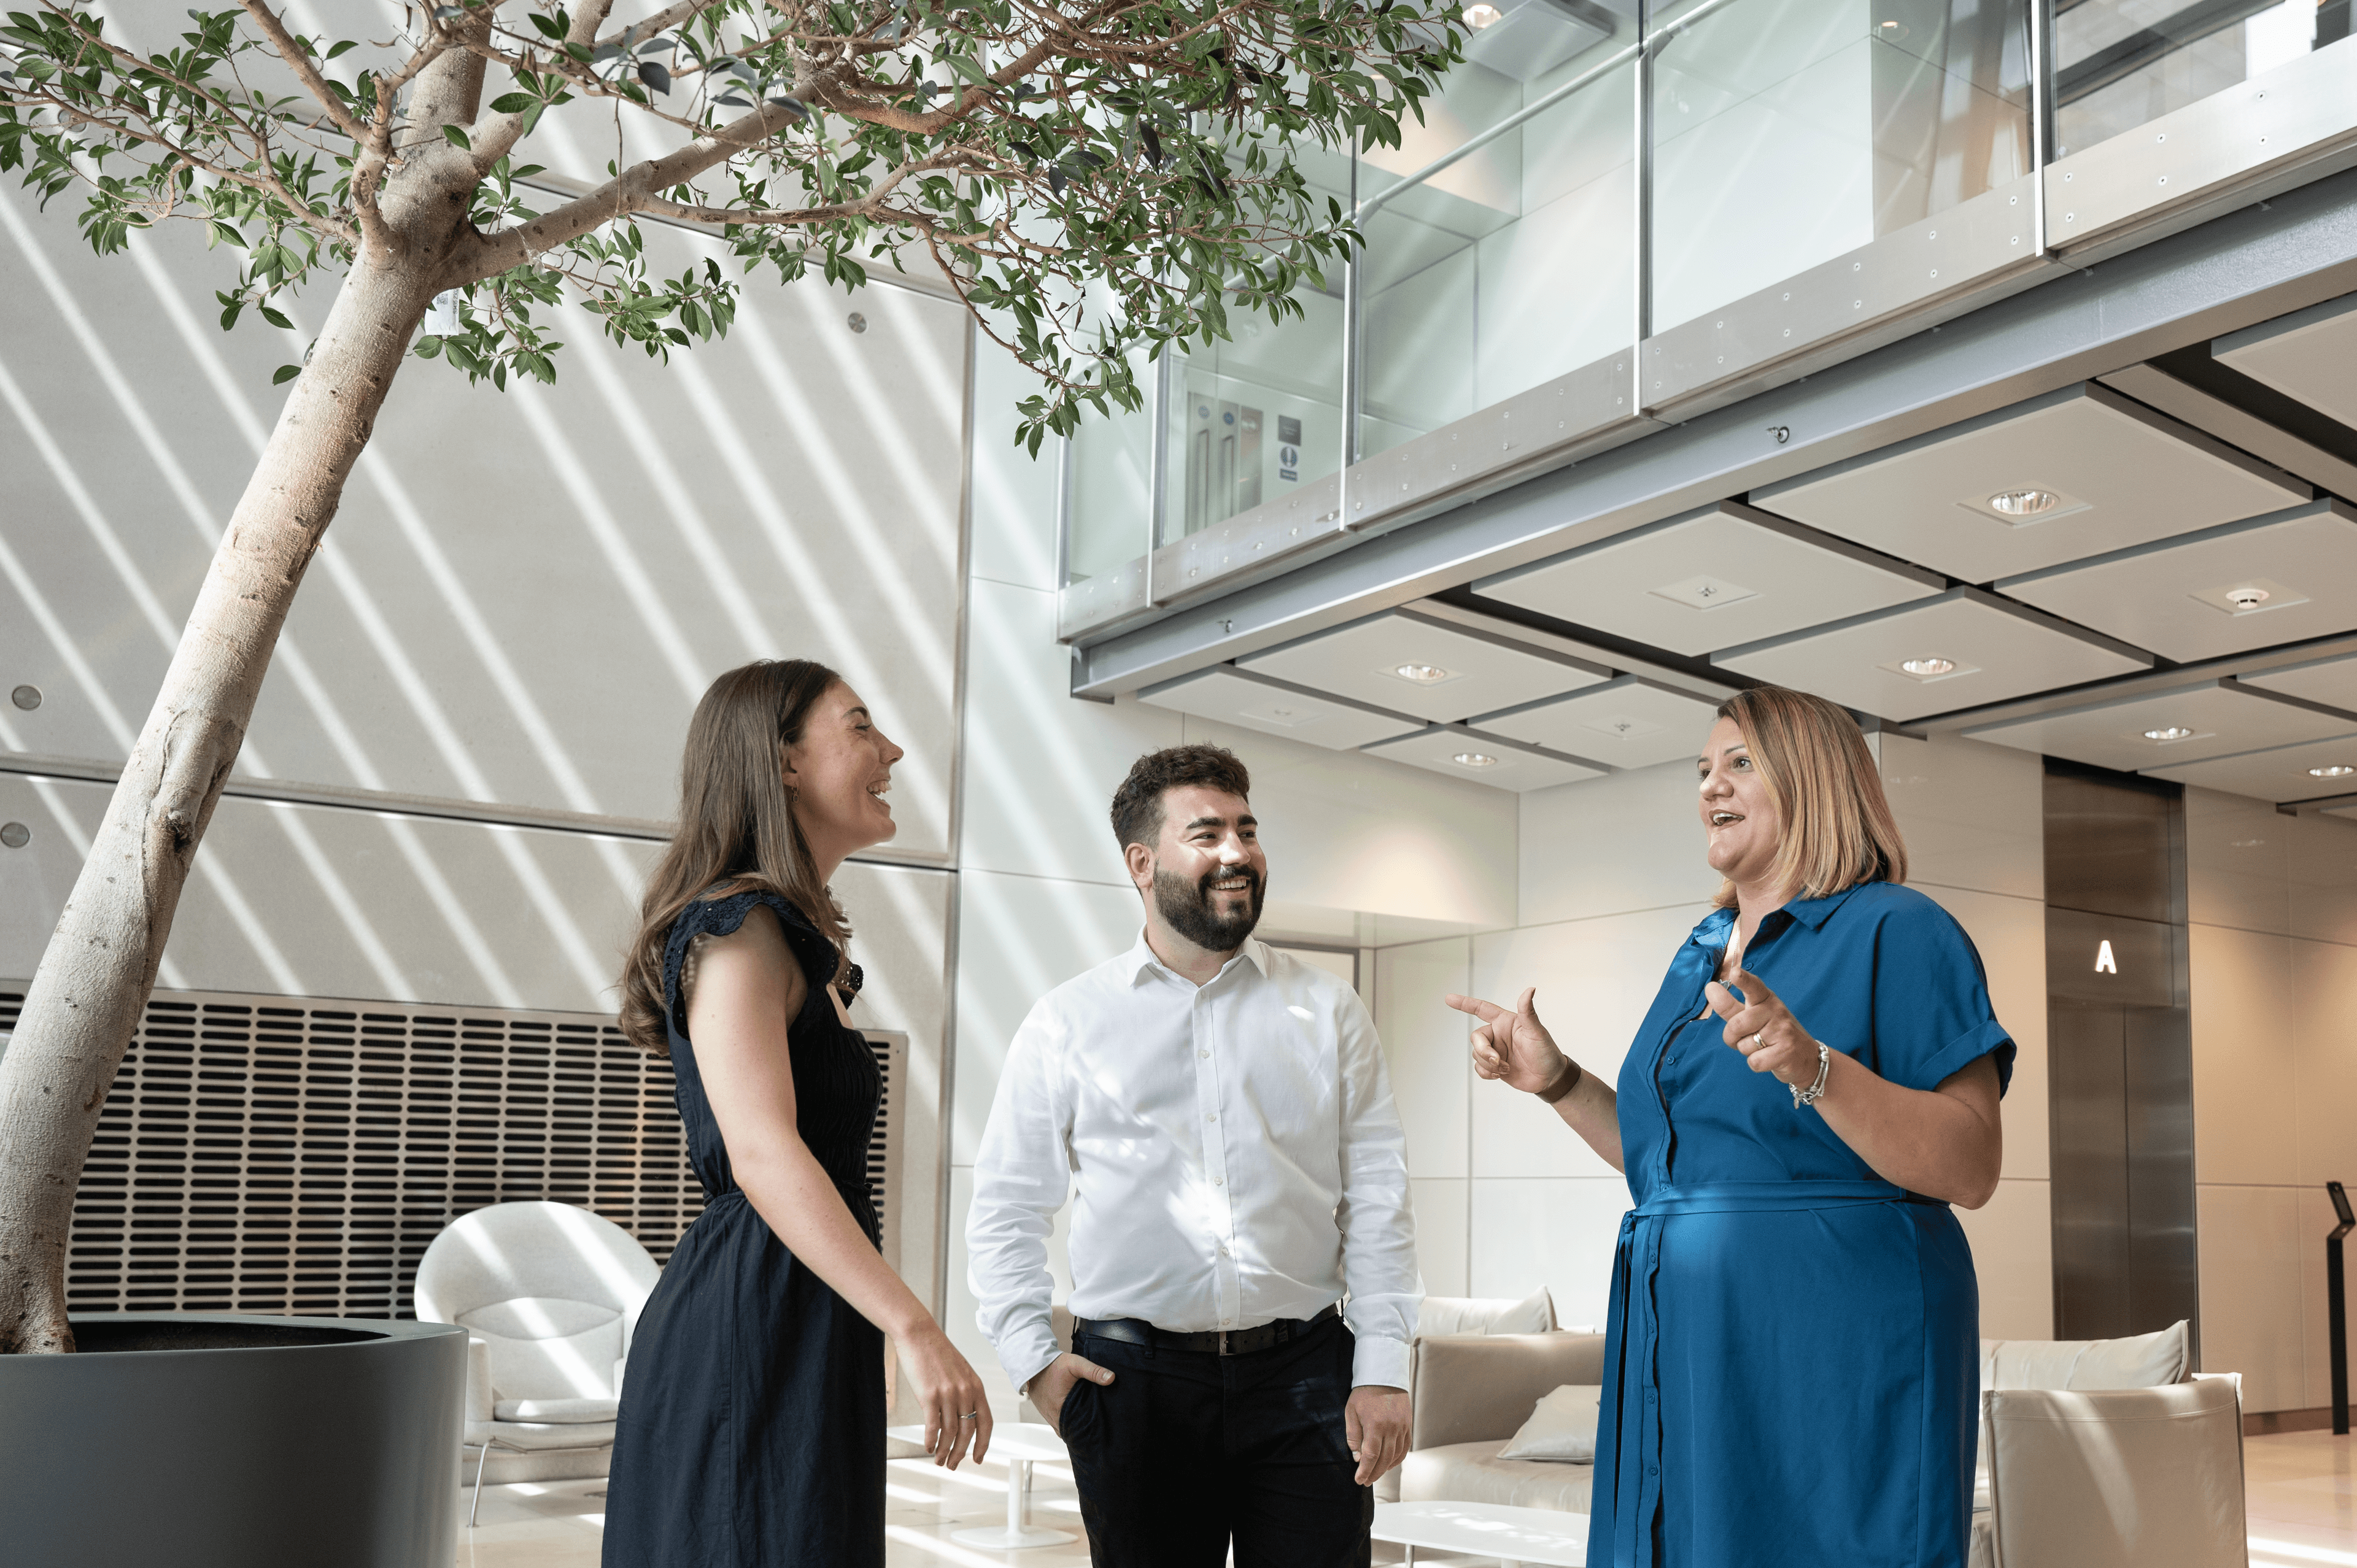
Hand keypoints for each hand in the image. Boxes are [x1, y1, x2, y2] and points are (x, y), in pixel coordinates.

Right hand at [898, 1323, 993, 1468]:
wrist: (919, 1334)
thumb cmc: (937, 1353)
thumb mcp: (960, 1371)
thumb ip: (965, 1392)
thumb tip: (962, 1417)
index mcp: (976, 1386)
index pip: (986, 1423)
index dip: (983, 1444)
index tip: (978, 1458)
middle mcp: (965, 1392)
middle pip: (968, 1432)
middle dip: (960, 1453)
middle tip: (953, 1465)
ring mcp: (948, 1394)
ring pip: (950, 1432)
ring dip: (944, 1451)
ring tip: (939, 1460)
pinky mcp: (929, 1395)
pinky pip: (933, 1426)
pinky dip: (931, 1441)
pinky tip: (928, 1447)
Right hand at [1025, 1351, 1114, 1436]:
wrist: (1032, 1363)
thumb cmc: (1053, 1365)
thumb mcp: (1076, 1364)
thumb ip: (1093, 1371)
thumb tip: (1111, 1378)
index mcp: (1060, 1410)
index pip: (1078, 1430)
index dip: (1090, 1430)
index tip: (1101, 1428)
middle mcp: (1053, 1417)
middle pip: (1072, 1432)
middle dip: (1084, 1431)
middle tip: (1098, 1427)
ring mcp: (1049, 1416)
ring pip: (1065, 1429)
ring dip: (1075, 1427)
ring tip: (1090, 1424)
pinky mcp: (1047, 1413)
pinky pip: (1059, 1424)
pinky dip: (1068, 1423)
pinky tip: (1077, 1417)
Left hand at [1345, 1384, 1409, 1485]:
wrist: (1384, 1376)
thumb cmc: (1364, 1393)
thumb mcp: (1351, 1411)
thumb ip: (1353, 1435)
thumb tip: (1357, 1457)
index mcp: (1375, 1425)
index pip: (1371, 1456)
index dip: (1365, 1471)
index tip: (1359, 1480)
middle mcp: (1391, 1428)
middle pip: (1384, 1459)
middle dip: (1374, 1474)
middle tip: (1366, 1482)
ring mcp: (1402, 1427)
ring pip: (1395, 1456)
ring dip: (1385, 1469)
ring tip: (1375, 1474)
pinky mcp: (1408, 1426)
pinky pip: (1404, 1448)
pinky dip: (1397, 1459)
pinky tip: (1389, 1464)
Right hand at [1444, 987, 1573, 1096]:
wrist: (1549, 1078)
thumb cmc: (1546, 1052)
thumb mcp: (1536, 1032)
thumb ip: (1528, 1012)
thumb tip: (1530, 989)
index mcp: (1505, 1022)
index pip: (1481, 1009)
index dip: (1464, 1003)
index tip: (1448, 999)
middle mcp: (1498, 1034)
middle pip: (1476, 1037)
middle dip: (1484, 1051)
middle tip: (1498, 1061)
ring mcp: (1495, 1050)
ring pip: (1476, 1054)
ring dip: (1489, 1064)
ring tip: (1506, 1068)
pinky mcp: (1494, 1066)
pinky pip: (1478, 1068)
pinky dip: (1486, 1073)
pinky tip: (1499, 1075)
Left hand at [1703, 968, 1823, 1088]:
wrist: (1806, 1057)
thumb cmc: (1773, 1033)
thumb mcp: (1753, 1016)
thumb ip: (1730, 1006)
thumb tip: (1710, 987)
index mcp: (1765, 999)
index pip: (1754, 986)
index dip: (1743, 980)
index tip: (1735, 973)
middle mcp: (1775, 1011)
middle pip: (1736, 1025)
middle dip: (1732, 1037)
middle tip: (1747, 1038)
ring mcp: (1783, 1030)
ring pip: (1744, 1046)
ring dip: (1747, 1051)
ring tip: (1763, 1047)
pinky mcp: (1786, 1051)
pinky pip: (1754, 1062)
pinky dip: (1756, 1063)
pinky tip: (1770, 1058)